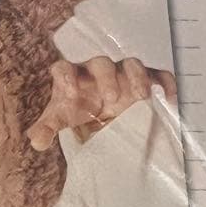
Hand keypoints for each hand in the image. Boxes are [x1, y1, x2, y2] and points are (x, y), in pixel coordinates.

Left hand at [26, 57, 177, 151]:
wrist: (99, 109)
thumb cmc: (77, 109)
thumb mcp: (61, 118)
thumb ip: (46, 127)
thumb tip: (36, 142)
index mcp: (73, 76)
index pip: (64, 68)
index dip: (65, 76)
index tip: (68, 91)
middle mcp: (97, 70)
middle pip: (101, 64)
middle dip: (106, 78)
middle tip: (111, 98)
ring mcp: (122, 73)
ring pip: (131, 64)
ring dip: (137, 78)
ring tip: (142, 97)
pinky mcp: (144, 79)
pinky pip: (158, 75)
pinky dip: (165, 83)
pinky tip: (170, 99)